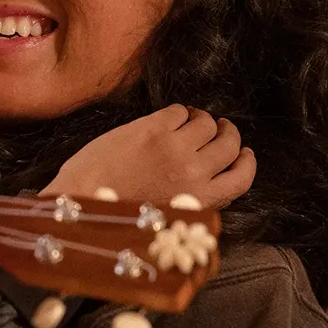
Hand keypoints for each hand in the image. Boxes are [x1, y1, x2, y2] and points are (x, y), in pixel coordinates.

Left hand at [45, 105, 255, 207]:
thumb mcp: (169, 217)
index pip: (242, 178)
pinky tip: (172, 117)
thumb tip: (212, 182)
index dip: (246, 162)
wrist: (82, 198)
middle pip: (229, 145)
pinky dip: (182, 112)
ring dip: (205, 120)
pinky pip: (181, 111)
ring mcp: (174, 148)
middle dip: (229, 135)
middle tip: (222, 129)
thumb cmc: (118, 212)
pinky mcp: (152, 128)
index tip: (243, 154)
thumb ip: (195, 200)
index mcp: (200, 200)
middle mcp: (194, 173)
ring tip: (195, 121)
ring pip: (208, 124)